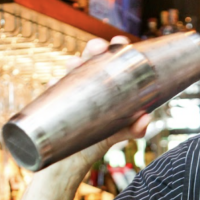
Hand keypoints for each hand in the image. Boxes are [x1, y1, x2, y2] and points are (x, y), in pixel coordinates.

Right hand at [44, 36, 150, 179]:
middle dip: (93, 48)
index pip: (111, 57)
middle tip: (99, 49)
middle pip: (89, 57)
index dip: (115, 46)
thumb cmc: (104, 135)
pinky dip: (54, 84)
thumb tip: (146, 118)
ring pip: (71, 69)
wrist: (80, 155)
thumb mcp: (122, 131)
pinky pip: (53, 90)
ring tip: (76, 65)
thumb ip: (135, 128)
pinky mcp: (57, 102)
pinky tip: (56, 83)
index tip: (119, 43)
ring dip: (73, 64)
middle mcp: (88, 80)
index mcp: (107, 80)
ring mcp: (72, 89)